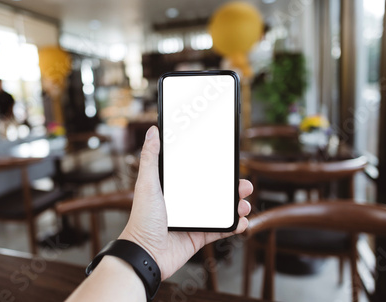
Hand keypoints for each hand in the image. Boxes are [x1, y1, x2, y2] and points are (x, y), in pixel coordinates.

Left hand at [119, 126, 252, 279]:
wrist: (145, 255)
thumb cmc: (141, 219)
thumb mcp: (146, 184)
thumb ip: (150, 158)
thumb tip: (153, 131)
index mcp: (174, 188)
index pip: (196, 173)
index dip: (213, 167)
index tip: (227, 161)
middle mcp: (185, 202)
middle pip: (213, 191)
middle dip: (231, 187)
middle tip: (244, 184)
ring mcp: (193, 219)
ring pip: (220, 209)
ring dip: (236, 205)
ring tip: (244, 204)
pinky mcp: (198, 236)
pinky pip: (220, 230)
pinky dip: (233, 226)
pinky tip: (241, 221)